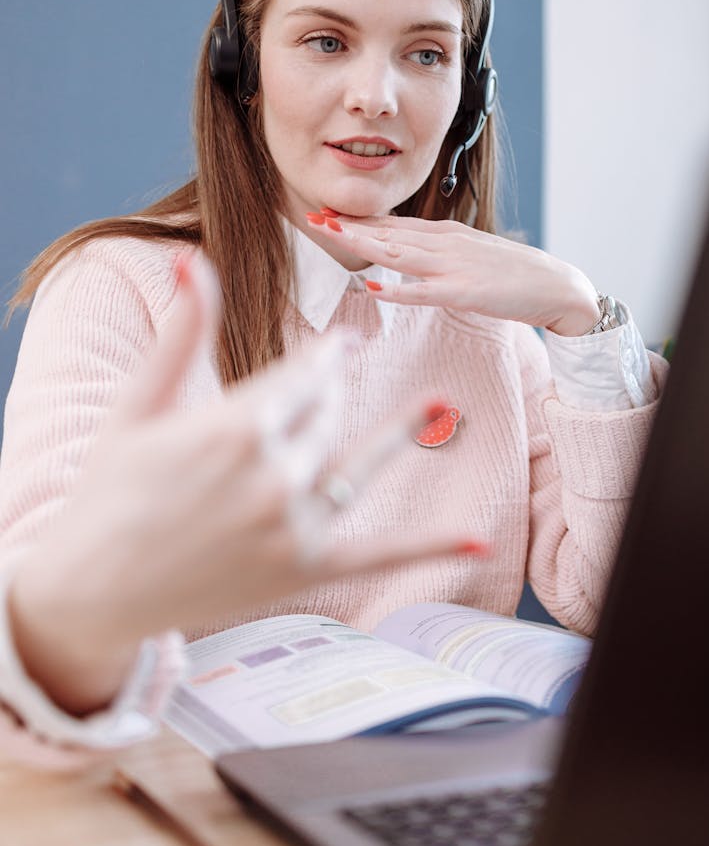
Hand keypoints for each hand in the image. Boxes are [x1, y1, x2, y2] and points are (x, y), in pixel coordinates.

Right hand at [9, 252, 485, 715]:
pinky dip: (430, 548)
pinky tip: (477, 542)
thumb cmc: (110, 488)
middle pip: (327, 414)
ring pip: (354, 462)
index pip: (305, 374)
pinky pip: (379, 553)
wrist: (94, 587)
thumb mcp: (142, 402)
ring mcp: (295, 526)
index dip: (325, 355)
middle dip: (331, 391)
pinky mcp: (303, 570)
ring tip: (433, 402)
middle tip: (337, 375)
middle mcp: (275, 474)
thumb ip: (182, 331)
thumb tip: (187, 258)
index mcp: (238, 424)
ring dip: (393, 433)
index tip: (342, 341)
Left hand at [308, 211, 599, 335]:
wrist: (555, 285)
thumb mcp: (468, 254)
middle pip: (387, 233)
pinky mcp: (465, 292)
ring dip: (363, 244)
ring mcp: (454, 266)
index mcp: (444, 235)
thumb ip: (436, 253)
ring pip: (399, 253)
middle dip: (349, 226)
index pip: (392, 224)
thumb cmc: (512, 274)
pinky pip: (424, 291)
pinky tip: (374, 287)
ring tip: (332, 235)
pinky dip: (397, 289)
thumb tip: (402, 255)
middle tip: (313, 217)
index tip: (326, 213)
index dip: (357, 219)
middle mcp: (444, 244)